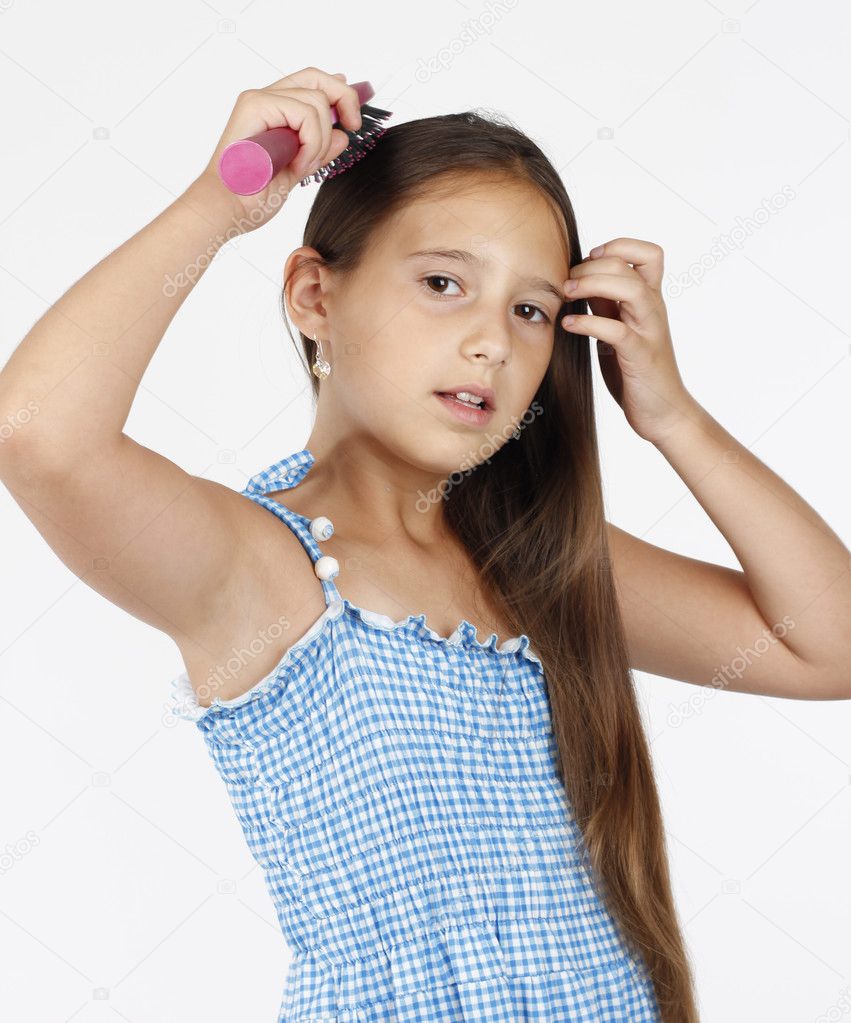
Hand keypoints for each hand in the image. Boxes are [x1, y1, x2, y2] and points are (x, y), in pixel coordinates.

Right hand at [194, 66, 363, 230]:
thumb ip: (318, 149)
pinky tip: (296, 166)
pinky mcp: (256, 105)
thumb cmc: (252, 196)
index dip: (338, 92)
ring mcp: (259, 99)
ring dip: (320, 140)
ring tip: (303, 166)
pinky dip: (311, 144)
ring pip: (316, 101)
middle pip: (316, 78)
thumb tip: (342, 134)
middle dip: (343, 99)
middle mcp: (264, 98)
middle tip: (353, 127)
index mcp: (272, 111)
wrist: (227, 209)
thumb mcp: (297, 170)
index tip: (354, 117)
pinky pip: (305, 114)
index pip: (311, 84)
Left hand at [561, 238, 698, 443]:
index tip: (589, 259)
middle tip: (566, 281)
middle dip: (592, 265)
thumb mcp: (620, 331)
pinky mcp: (640, 356)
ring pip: (630, 289)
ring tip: (567, 293)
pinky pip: (616, 330)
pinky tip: (569, 325)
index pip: (649, 254)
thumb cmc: (638, 372)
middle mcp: (653, 310)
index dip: (618, 246)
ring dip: (592, 284)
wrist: (663, 412)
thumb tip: (582, 282)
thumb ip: (607, 307)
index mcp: (650, 301)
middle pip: (629, 266)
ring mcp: (649, 331)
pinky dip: (588, 322)